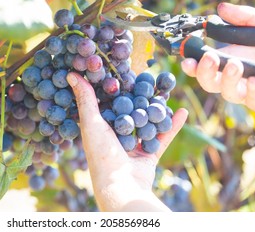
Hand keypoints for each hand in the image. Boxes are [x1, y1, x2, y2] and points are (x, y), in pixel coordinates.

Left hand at [66, 72, 187, 211]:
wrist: (121, 185)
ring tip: (166, 91)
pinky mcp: (149, 154)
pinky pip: (163, 137)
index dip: (115, 87)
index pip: (109, 102)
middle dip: (140, 96)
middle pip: (131, 111)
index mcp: (101, 127)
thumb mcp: (92, 122)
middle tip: (149, 78)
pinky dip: (172, 125)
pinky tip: (182, 111)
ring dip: (157, 109)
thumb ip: (85, 99)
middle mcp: (117, 135)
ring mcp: (134, 145)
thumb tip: (71, 74)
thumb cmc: (101, 153)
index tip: (124, 70)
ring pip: (148, 122)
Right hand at [181, 2, 254, 114]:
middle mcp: (238, 77)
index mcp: (232, 59)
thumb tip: (221, 8)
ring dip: (226, 80)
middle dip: (204, 73)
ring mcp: (251, 91)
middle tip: (208, 58)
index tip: (187, 59)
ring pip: (229, 94)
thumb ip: (245, 18)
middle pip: (210, 83)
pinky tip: (252, 80)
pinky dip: (251, 93)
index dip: (193, 65)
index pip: (205, 66)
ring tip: (234, 64)